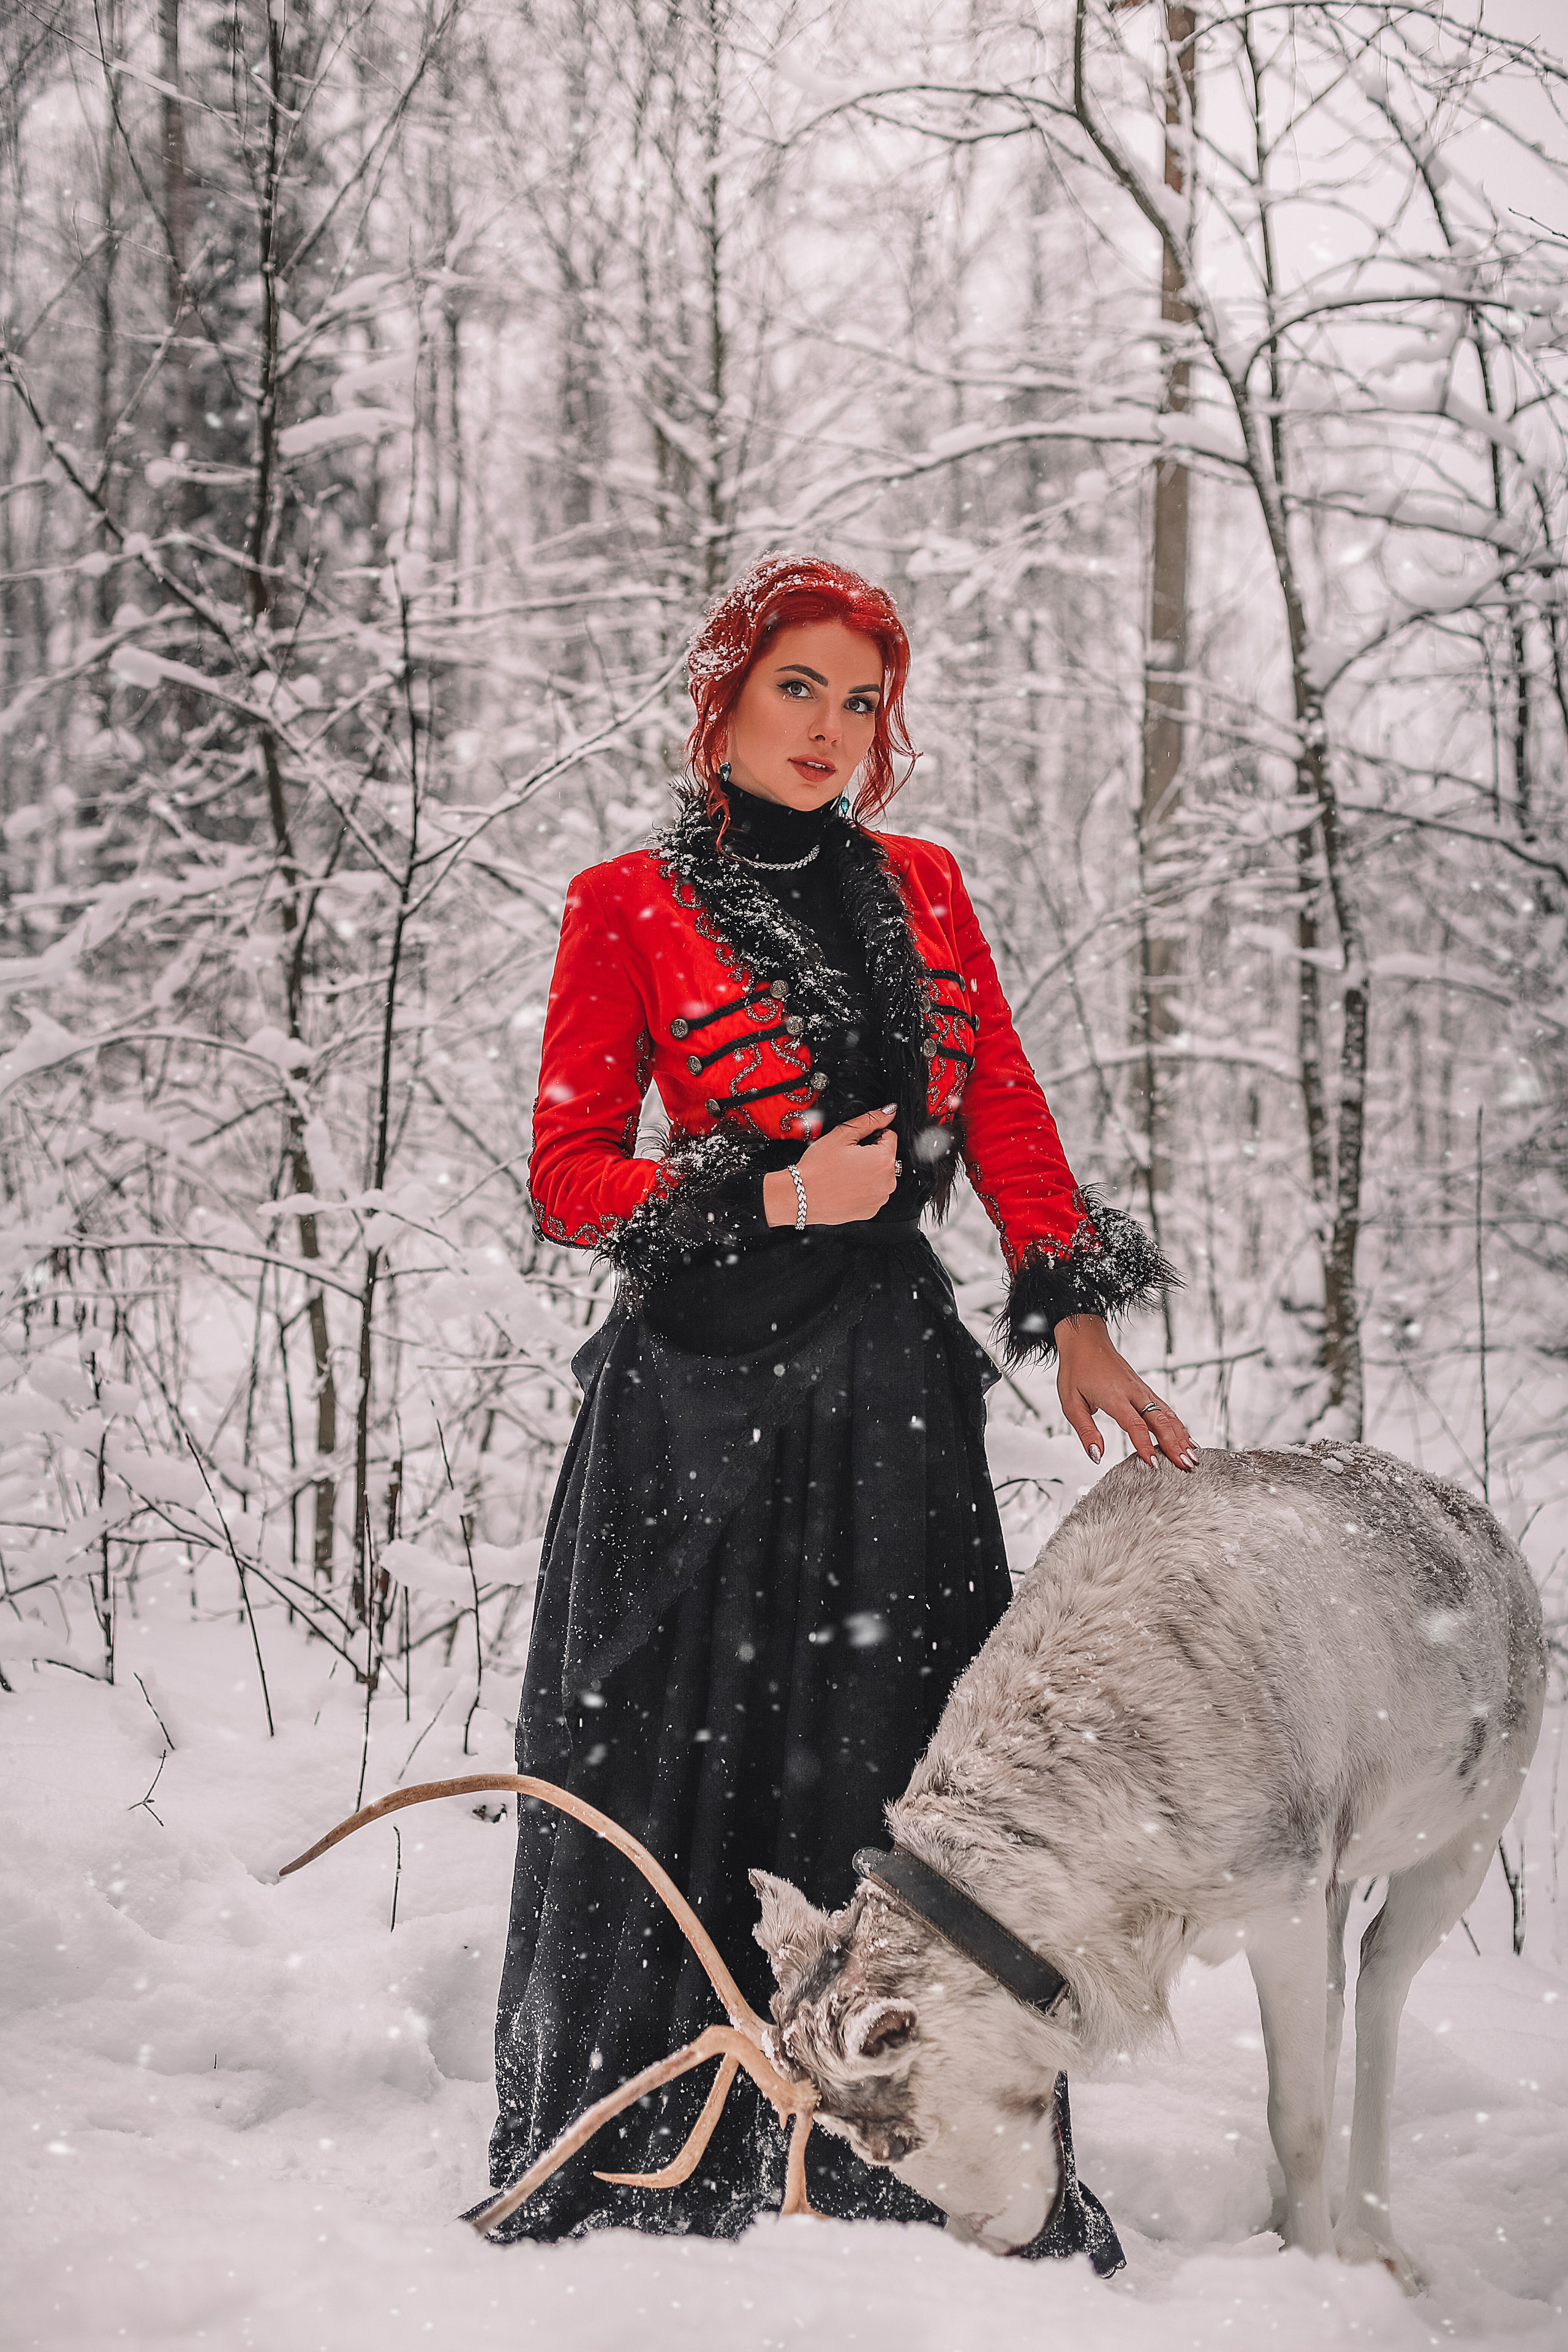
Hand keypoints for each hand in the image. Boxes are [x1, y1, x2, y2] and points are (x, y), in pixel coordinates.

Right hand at [762, 1105, 898, 1227]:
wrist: (801, 1196)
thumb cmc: (819, 1167)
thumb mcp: (843, 1135)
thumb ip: (870, 1120)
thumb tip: (889, 1112)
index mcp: (884, 1160)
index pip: (890, 1136)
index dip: (871, 1135)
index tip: (855, 1142)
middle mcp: (887, 1182)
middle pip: (886, 1157)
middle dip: (871, 1153)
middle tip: (847, 1157)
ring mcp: (879, 1199)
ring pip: (880, 1175)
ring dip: (868, 1171)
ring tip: (844, 1172)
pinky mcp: (870, 1210)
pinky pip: (872, 1192)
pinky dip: (863, 1188)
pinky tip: (845, 1185)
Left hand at [1055, 1314, 1196, 1470]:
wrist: (1085, 1340)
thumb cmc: (1077, 1370)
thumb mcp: (1071, 1403)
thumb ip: (1086, 1431)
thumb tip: (1096, 1455)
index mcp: (1114, 1396)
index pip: (1135, 1425)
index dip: (1145, 1446)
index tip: (1155, 1465)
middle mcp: (1133, 1392)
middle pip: (1160, 1421)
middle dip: (1174, 1445)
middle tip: (1186, 1466)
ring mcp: (1142, 1390)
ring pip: (1168, 1415)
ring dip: (1181, 1437)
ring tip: (1193, 1457)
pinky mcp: (1145, 1389)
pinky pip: (1165, 1409)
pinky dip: (1178, 1425)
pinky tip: (1186, 1438)